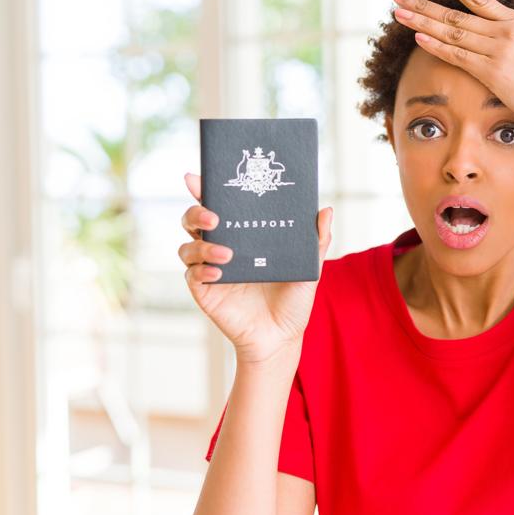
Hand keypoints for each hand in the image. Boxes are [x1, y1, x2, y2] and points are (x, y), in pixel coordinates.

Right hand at [178, 172, 333, 363]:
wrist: (282, 336)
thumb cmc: (293, 300)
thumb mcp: (309, 268)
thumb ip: (316, 240)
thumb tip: (326, 210)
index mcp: (243, 235)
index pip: (218, 205)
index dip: (204, 189)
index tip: (198, 178)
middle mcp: (221, 247)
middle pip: (193, 220)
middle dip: (197, 211)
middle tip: (214, 215)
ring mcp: (210, 268)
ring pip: (187, 246)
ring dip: (202, 245)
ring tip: (228, 253)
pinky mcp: (204, 290)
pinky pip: (192, 274)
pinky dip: (202, 270)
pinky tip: (218, 273)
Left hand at [390, 0, 513, 136]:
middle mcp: (503, 32)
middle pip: (454, 13)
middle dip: (422, 3)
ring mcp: (496, 52)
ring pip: (451, 32)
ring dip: (421, 23)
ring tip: (397, 13)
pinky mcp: (492, 74)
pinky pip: (458, 57)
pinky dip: (436, 46)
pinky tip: (417, 38)